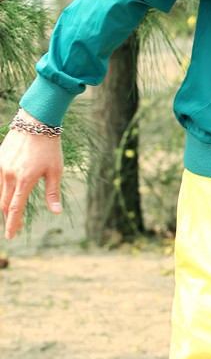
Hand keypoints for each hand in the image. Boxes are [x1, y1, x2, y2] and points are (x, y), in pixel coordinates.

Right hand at [0, 113, 63, 239]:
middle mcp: (9, 174)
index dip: (12, 223)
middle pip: (4, 203)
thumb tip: (56, 212)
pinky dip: (0, 189)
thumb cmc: (50, 147)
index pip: (15, 208)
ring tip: (11, 212)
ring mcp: (1, 165)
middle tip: (15, 228)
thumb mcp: (56, 170)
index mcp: (24, 179)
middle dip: (8, 217)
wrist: (36, 121)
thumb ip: (52, 193)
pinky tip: (6, 193)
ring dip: (3, 204)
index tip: (12, 236)